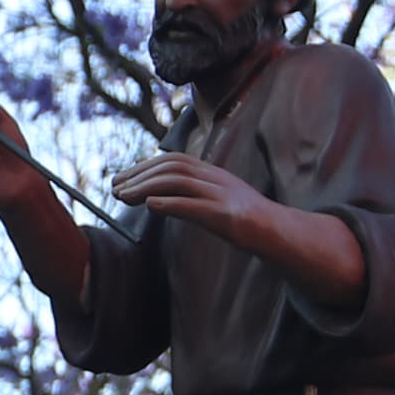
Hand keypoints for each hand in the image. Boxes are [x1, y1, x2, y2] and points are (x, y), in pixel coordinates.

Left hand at [107, 148, 267, 240]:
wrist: (279, 234)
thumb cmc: (245, 222)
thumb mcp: (217, 200)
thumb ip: (191, 194)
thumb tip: (155, 196)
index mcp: (213, 173)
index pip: (173, 160)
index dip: (144, 166)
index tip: (122, 178)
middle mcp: (216, 179)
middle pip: (172, 167)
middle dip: (139, 175)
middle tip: (115, 188)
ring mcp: (223, 196)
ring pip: (178, 181)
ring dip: (146, 187)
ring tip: (123, 197)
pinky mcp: (227, 216)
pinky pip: (194, 205)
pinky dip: (169, 203)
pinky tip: (150, 206)